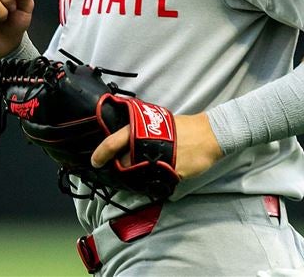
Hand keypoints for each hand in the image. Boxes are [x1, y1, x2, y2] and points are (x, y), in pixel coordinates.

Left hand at [90, 112, 222, 179]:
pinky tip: (161, 173)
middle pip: (124, 163)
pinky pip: (156, 181)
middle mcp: (146, 144)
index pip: (113, 142)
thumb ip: (141, 133)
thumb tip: (126, 143)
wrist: (208, 135)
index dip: (101, 153)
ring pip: (138, 174)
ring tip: (147, 169)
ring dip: (138, 175)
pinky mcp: (171, 172)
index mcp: (140, 129)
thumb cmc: (182, 128)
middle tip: (127, 168)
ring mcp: (158, 159)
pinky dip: (155, 180)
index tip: (95, 162)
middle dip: (123, 167)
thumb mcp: (158, 123)